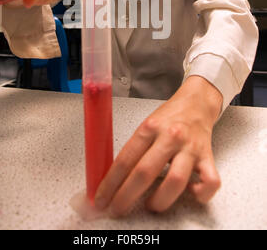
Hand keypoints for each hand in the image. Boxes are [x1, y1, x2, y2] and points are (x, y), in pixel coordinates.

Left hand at [95, 75, 222, 215]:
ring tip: (151, 205)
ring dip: (159, 200)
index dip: (110, 183)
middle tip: (117, 209)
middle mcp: (170, 137)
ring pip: (175, 181)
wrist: (196, 103)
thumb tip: (113, 179)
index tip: (101, 199)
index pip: (125, 159)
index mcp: (149, 128)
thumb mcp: (145, 126)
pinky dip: (200, 195)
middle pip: (145, 172)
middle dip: (126, 196)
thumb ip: (133, 150)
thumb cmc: (169, 117)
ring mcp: (190, 148)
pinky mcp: (208, 157)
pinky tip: (189, 193)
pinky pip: (210, 182)